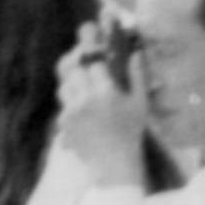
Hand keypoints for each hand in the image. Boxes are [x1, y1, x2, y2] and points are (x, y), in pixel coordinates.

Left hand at [54, 21, 152, 184]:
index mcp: (106, 92)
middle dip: (76, 57)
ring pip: (64, 84)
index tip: (95, 42)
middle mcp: (86, 99)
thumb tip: (136, 52)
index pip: (93, 61)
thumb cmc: (131, 131)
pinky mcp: (64, 121)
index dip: (94, 50)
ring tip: (83, 80)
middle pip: (72, 67)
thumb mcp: (140, 103)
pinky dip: (72, 99)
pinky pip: (64, 102)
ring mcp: (72, 110)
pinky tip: (83, 103)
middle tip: (81, 52)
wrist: (112, 162)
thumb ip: (137, 75)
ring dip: (72, 79)